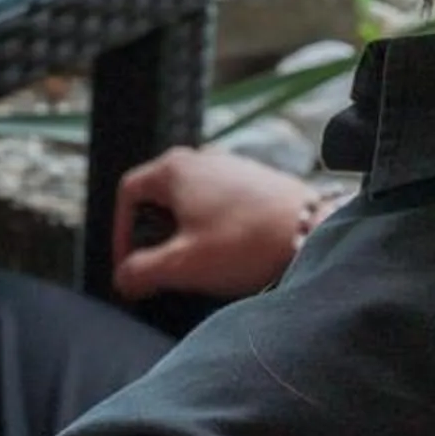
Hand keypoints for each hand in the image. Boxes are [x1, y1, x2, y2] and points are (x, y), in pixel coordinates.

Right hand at [111, 148, 330, 302]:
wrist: (313, 232)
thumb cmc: (243, 244)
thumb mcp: (183, 265)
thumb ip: (141, 271)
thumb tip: (122, 278)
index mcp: (174, 169)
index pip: (128, 193)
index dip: (120, 232)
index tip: (130, 266)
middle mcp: (199, 157)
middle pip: (158, 194)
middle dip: (153, 234)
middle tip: (161, 268)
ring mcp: (229, 165)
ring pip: (190, 198)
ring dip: (183, 231)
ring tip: (195, 264)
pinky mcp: (254, 179)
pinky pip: (218, 200)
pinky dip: (211, 225)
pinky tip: (227, 252)